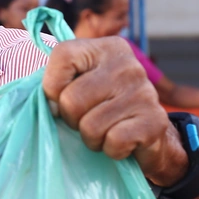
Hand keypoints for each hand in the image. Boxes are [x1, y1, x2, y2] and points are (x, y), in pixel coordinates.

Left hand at [44, 37, 187, 186]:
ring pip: (89, 126)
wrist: (150, 138)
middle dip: (73, 120)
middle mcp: (128, 65)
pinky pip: (113, 142)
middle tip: (89, 119)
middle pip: (71, 100)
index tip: (62, 98)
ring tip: (107, 131)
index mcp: (106, 48)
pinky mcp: (154, 121)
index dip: (52, 86)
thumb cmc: (104, 110)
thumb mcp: (82, 85)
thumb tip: (44, 101)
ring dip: (92, 139)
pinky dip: (111, 150)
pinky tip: (123, 142)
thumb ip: (59, 82)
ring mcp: (144, 92)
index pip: (62, 55)